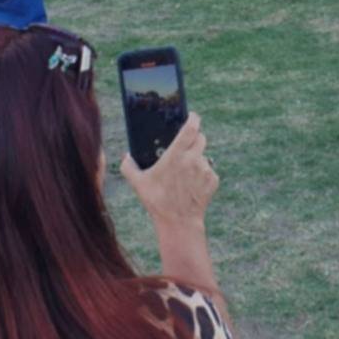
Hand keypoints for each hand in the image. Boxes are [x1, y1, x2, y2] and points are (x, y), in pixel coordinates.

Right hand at [122, 112, 218, 228]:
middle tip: (185, 146)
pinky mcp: (213, 180)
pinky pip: (209, 170)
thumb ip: (128, 167)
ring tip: (184, 174)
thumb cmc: (157, 202)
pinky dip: (202, 174)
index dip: (193, 118)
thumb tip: (126, 156)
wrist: (179, 222)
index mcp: (176, 155)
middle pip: (201, 138)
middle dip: (194, 138)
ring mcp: (205, 170)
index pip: (190, 128)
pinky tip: (191, 185)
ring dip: (196, 159)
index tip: (192, 116)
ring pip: (204, 155)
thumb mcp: (138, 184)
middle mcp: (193, 159)